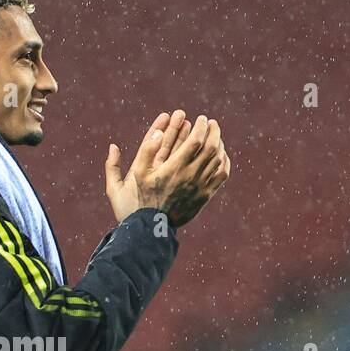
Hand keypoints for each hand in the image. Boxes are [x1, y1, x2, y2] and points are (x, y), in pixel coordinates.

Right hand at [104, 110, 229, 226]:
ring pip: (218, 159)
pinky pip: (222, 175)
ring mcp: (199, 187)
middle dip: (213, 131)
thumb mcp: (124, 182)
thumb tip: (132, 139)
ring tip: (215, 136)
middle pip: (211, 147)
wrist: (151, 231)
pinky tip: (221, 155)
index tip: (201, 119)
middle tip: (212, 123)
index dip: (201, 126)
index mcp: (172, 169)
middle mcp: (189, 176)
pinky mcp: (205, 196)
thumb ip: (126, 160)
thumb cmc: (136, 205)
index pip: (195, 141)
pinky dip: (224, 162)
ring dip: (219, 143)